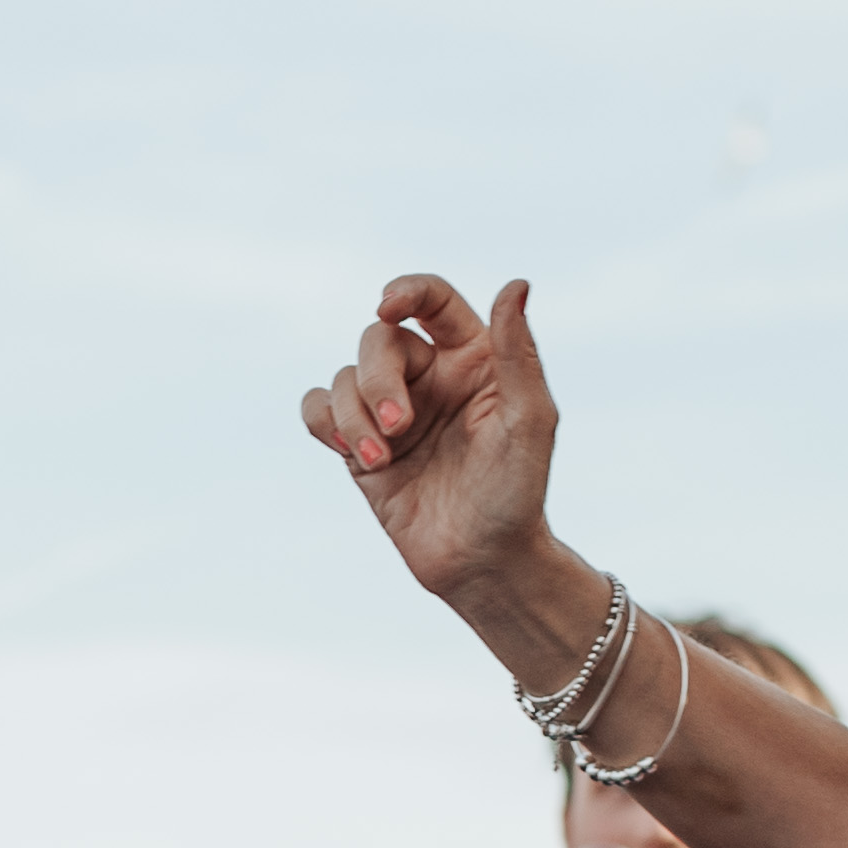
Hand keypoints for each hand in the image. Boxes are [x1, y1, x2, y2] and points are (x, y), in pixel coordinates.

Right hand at [303, 272, 561, 604]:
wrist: (481, 562)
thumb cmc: (517, 493)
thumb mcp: (528, 420)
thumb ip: (519, 353)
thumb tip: (514, 284)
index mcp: (473, 358)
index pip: (433, 300)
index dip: (405, 292)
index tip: (386, 307)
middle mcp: (429, 376)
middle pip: (377, 340)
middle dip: (378, 380)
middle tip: (400, 429)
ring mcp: (391, 411)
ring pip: (344, 377)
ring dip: (353, 416)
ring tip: (379, 459)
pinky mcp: (358, 446)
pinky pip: (318, 408)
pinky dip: (323, 423)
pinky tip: (350, 452)